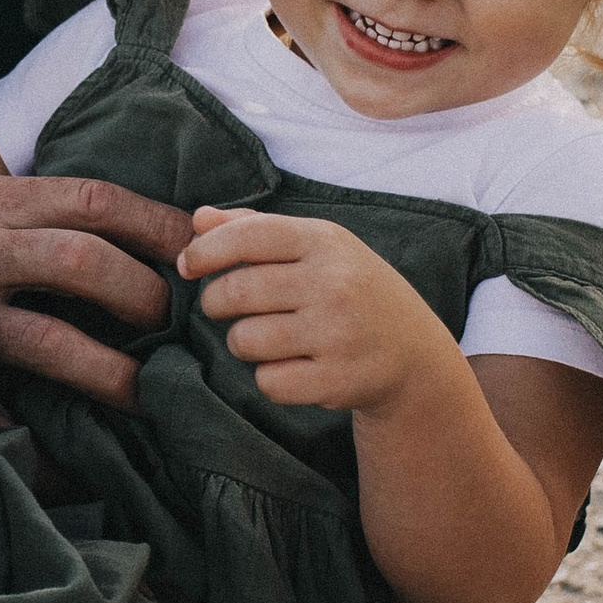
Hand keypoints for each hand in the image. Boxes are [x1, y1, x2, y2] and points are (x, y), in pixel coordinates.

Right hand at [0, 176, 191, 437]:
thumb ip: (43, 213)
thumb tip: (148, 237)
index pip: (94, 200)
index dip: (161, 225)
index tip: (207, 251)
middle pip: (82, 262)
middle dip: (145, 295)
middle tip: (178, 325)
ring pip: (47, 342)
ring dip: (112, 373)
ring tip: (150, 396)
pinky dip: (38, 451)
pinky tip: (79, 471)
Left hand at [178, 205, 431, 413]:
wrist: (414, 356)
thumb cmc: (353, 291)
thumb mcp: (319, 248)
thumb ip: (256, 229)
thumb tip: (198, 220)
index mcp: (327, 242)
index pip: (247, 237)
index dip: (205, 251)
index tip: (188, 264)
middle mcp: (334, 284)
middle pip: (235, 293)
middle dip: (216, 302)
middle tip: (227, 307)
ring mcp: (338, 334)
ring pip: (244, 341)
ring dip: (242, 343)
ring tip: (269, 338)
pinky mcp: (337, 381)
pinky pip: (268, 382)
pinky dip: (271, 378)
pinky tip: (295, 366)